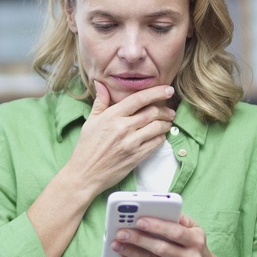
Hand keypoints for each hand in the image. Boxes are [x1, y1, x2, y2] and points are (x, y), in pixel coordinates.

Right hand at [66, 81, 176, 195]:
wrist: (86, 173)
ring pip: (157, 127)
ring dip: (166, 123)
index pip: (139, 99)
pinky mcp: (137, 156)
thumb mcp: (91, 121)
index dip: (156, 92)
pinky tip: (160, 135)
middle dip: (165, 109)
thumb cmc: (87, 147)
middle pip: (152, 112)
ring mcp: (131, 143)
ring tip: (168, 122)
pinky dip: (162, 137)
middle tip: (170, 109)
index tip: (168, 89)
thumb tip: (101, 84)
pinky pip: (156, 143)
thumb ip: (100, 102)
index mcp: (112, 116)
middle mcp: (123, 128)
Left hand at [111, 213, 241, 256]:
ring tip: (117, 244)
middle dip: (138, 240)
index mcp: (197, 240)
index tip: (138, 221)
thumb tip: (154, 209)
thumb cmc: (192, 245)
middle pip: (161, 249)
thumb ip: (177, 218)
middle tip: (121, 233)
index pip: (176, 232)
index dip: (157, 226)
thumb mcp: (193, 228)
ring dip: (132, 253)